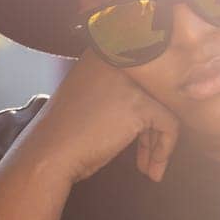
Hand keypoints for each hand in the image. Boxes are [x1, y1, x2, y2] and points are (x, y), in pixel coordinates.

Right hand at [12, 47, 182, 186]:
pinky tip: (151, 168)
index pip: (143, 75)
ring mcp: (129, 79)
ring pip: (165, 107)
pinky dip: (164, 149)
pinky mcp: (139, 103)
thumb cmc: (65, 133)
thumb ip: (115, 88)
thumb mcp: (89, 96)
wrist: (49, 153)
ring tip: (151, 167)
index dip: (145, 109)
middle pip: (156, 91)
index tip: (141, 136)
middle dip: (154, 127)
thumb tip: (150, 102)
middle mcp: (118, 58)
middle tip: (149, 155)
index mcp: (103, 51)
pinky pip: (170, 124)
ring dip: (159, 141)